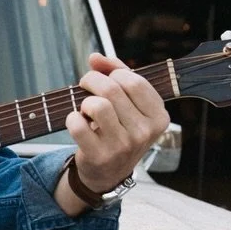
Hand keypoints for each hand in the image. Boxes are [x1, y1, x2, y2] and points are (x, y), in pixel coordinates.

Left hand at [57, 53, 168, 209]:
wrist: (107, 172)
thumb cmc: (119, 130)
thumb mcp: (129, 104)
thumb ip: (116, 74)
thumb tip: (95, 57)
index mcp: (159, 117)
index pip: (134, 81)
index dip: (113, 73)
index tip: (105, 78)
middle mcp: (144, 133)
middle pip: (112, 89)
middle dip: (92, 80)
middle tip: (86, 85)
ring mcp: (122, 146)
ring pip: (97, 105)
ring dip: (85, 101)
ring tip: (86, 108)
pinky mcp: (99, 156)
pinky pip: (77, 124)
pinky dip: (71, 118)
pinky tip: (77, 122)